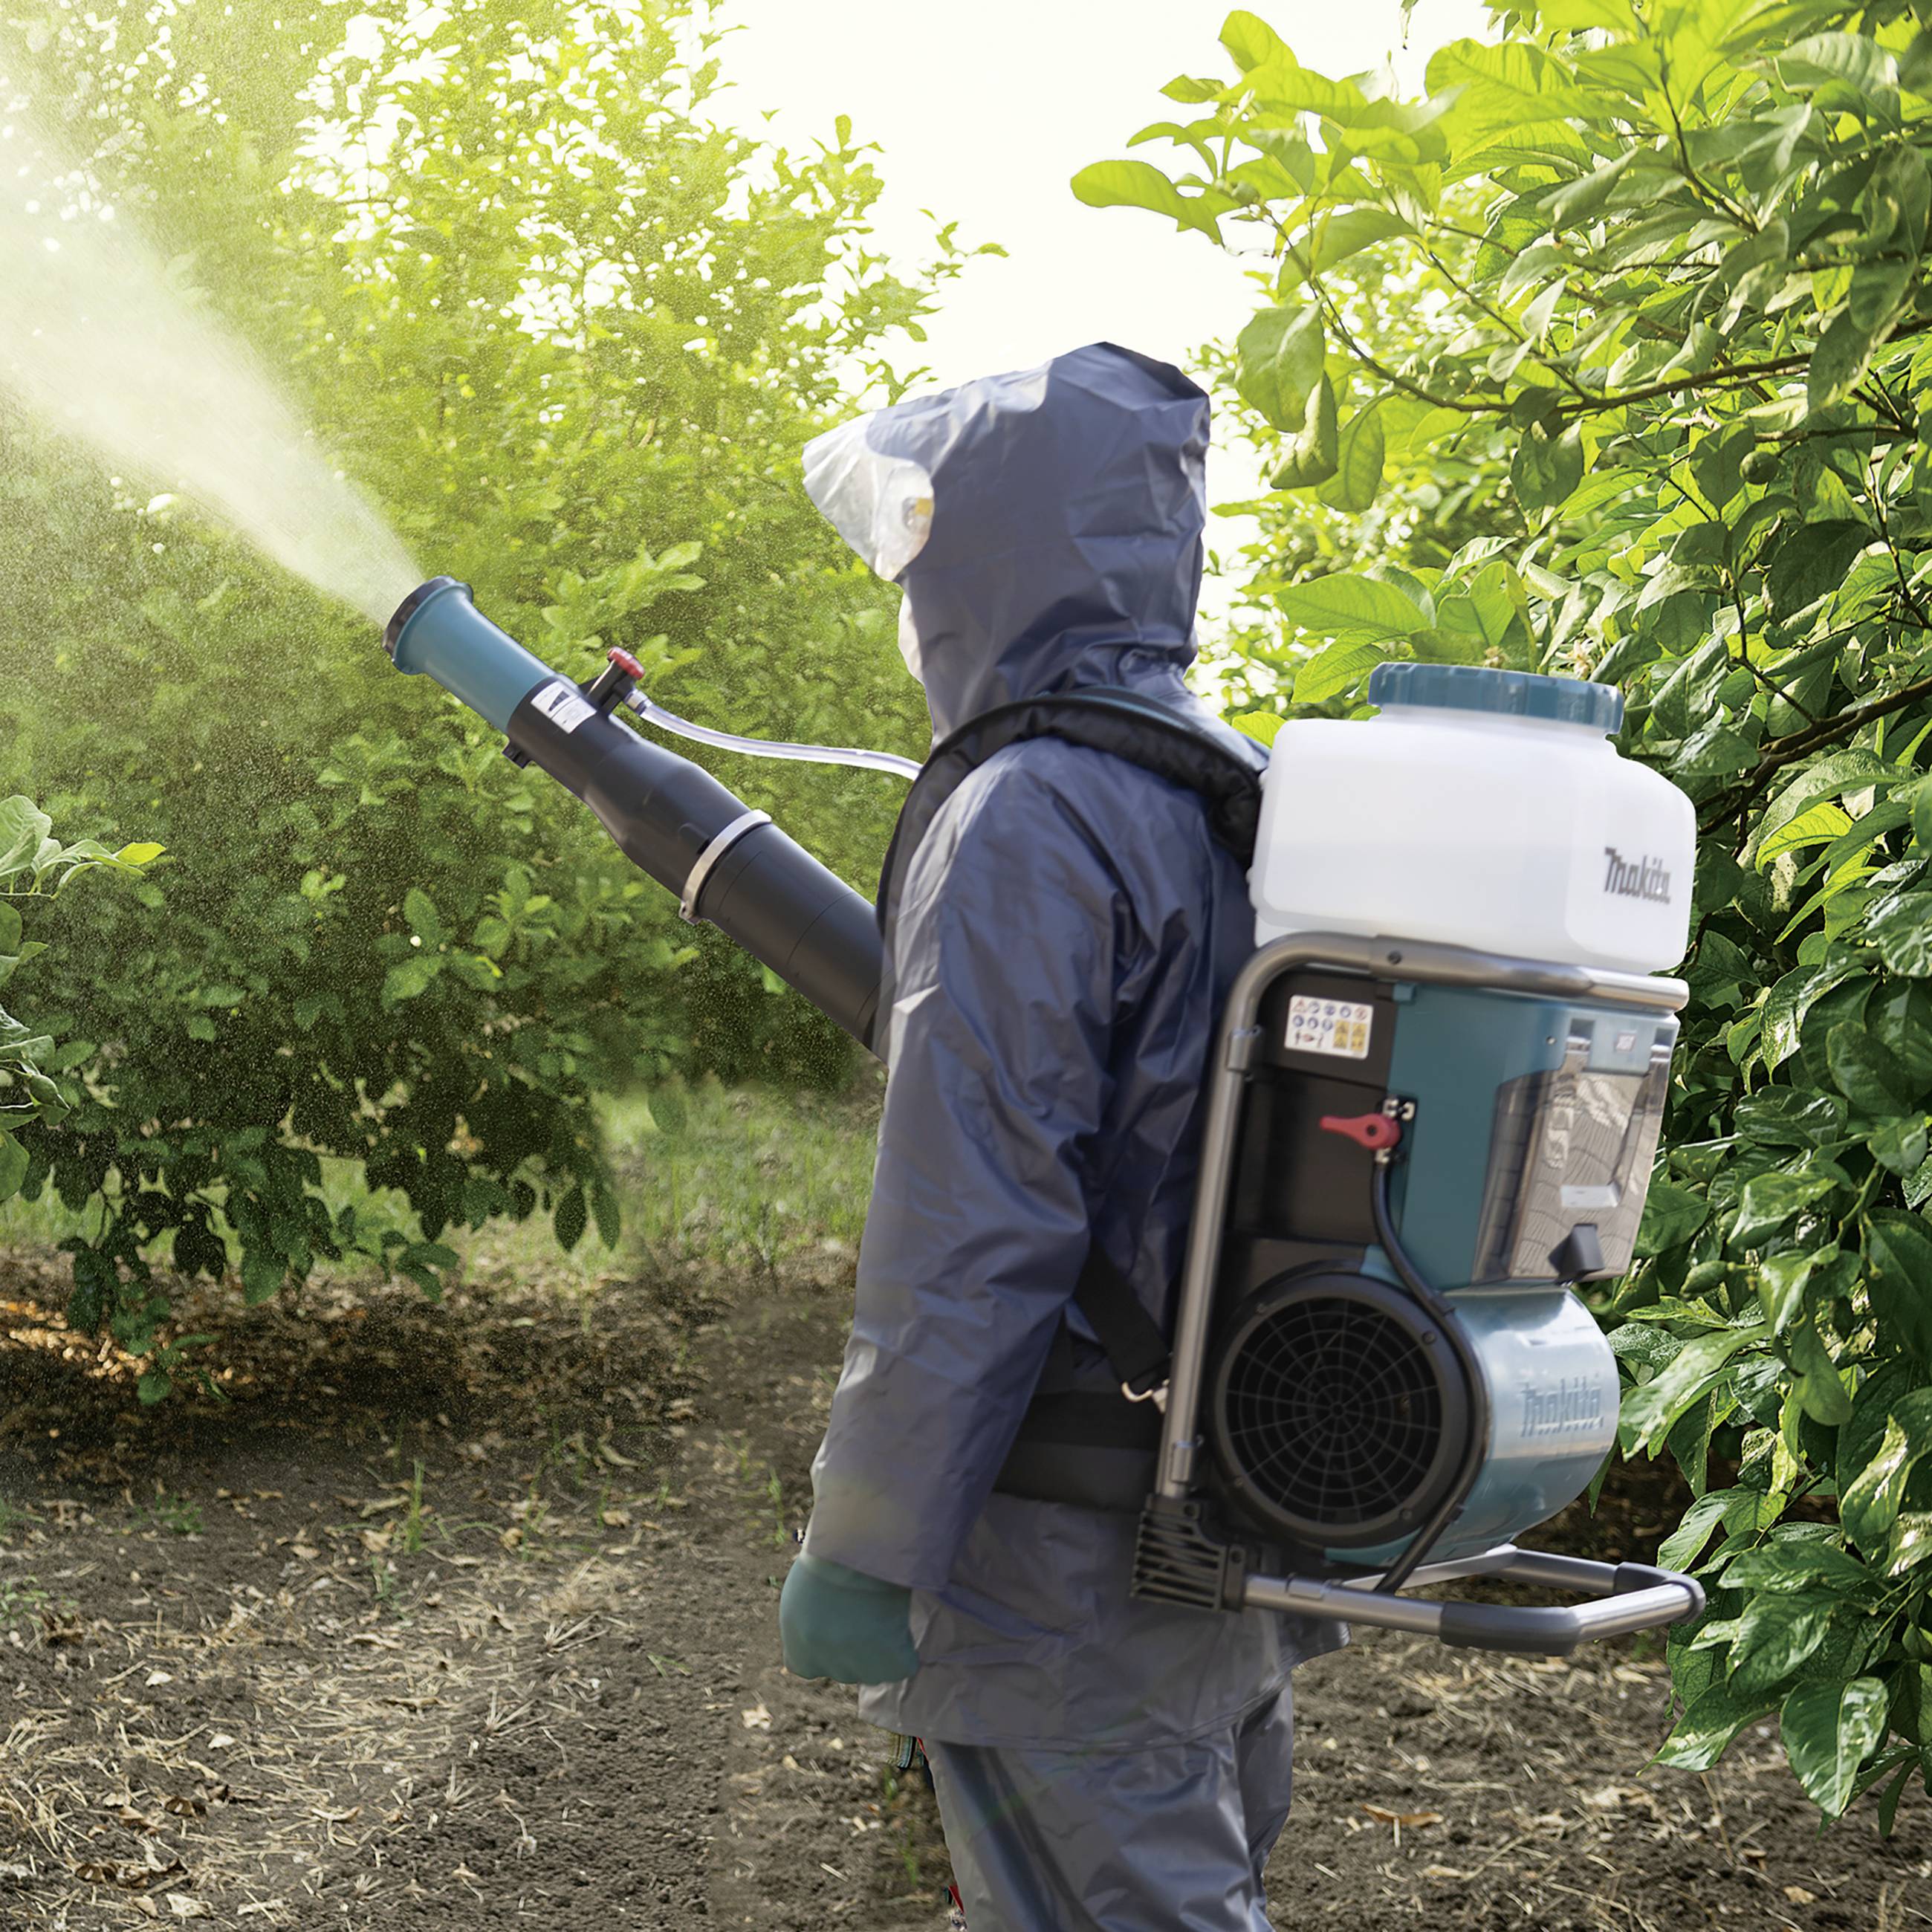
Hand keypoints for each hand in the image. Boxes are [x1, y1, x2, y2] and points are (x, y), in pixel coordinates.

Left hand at [779, 1553, 918, 1684]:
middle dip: (852, 1648)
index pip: (805, 1666)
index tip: (833, 1624)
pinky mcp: (889, 1663)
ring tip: (880, 1611)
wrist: (856, 1547)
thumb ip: (806, 1623)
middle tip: (862, 1611)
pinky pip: (903, 1665)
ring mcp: (858, 1666)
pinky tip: (898, 1620)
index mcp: (797, 1649)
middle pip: (843, 1669)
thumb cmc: (827, 1558)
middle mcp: (824, 1663)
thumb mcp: (799, 1595)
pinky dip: (906, 1649)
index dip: (821, 1649)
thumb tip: (820, 1631)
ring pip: (874, 1670)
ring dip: (880, 1650)